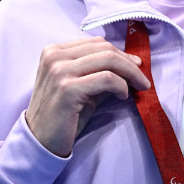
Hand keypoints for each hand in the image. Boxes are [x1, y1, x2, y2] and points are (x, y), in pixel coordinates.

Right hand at [26, 37, 150, 155]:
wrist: (40, 141)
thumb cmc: (61, 115)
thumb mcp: (79, 87)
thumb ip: (98, 73)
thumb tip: (130, 64)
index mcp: (53, 51)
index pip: (96, 43)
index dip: (120, 53)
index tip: (135, 65)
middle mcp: (54, 56)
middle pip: (104, 49)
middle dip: (129, 62)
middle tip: (143, 78)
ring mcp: (59, 71)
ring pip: (108, 60)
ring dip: (130, 73)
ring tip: (139, 87)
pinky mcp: (68, 88)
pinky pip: (106, 79)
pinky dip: (121, 85)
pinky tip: (124, 96)